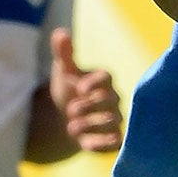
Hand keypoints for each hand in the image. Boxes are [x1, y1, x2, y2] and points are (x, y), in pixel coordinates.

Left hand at [49, 27, 123, 152]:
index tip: (79, 88)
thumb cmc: (68, 90)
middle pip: (110, 100)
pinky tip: (84, 143)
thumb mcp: (63, 70)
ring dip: (91, 124)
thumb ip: (62, 52)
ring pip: (112, 121)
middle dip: (89, 105)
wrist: (66, 117)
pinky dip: (102, 143)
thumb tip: (61, 33)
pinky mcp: (111, 138)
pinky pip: (115, 142)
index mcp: (102, 80)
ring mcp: (113, 119)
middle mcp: (112, 99)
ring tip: (71, 126)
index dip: (94, 83)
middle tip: (71, 109)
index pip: (106, 78)